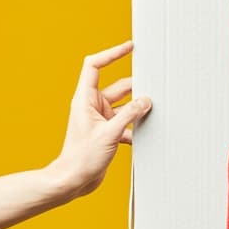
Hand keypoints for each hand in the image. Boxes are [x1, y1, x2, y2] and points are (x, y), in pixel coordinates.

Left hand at [48, 41, 151, 199]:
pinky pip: (126, 123)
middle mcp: (92, 106)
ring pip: (126, 107)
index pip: (95, 66)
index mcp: (85, 99)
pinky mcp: (107, 133)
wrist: (73, 181)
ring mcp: (101, 120)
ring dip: (138, 110)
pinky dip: (136, 127)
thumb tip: (146, 101)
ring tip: (155, 111)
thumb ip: (130, 114)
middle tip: (155, 86)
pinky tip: (146, 134)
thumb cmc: (82, 157)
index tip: (130, 47)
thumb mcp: (109, 133)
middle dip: (137, 87)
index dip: (112, 54)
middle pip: (119, 87)